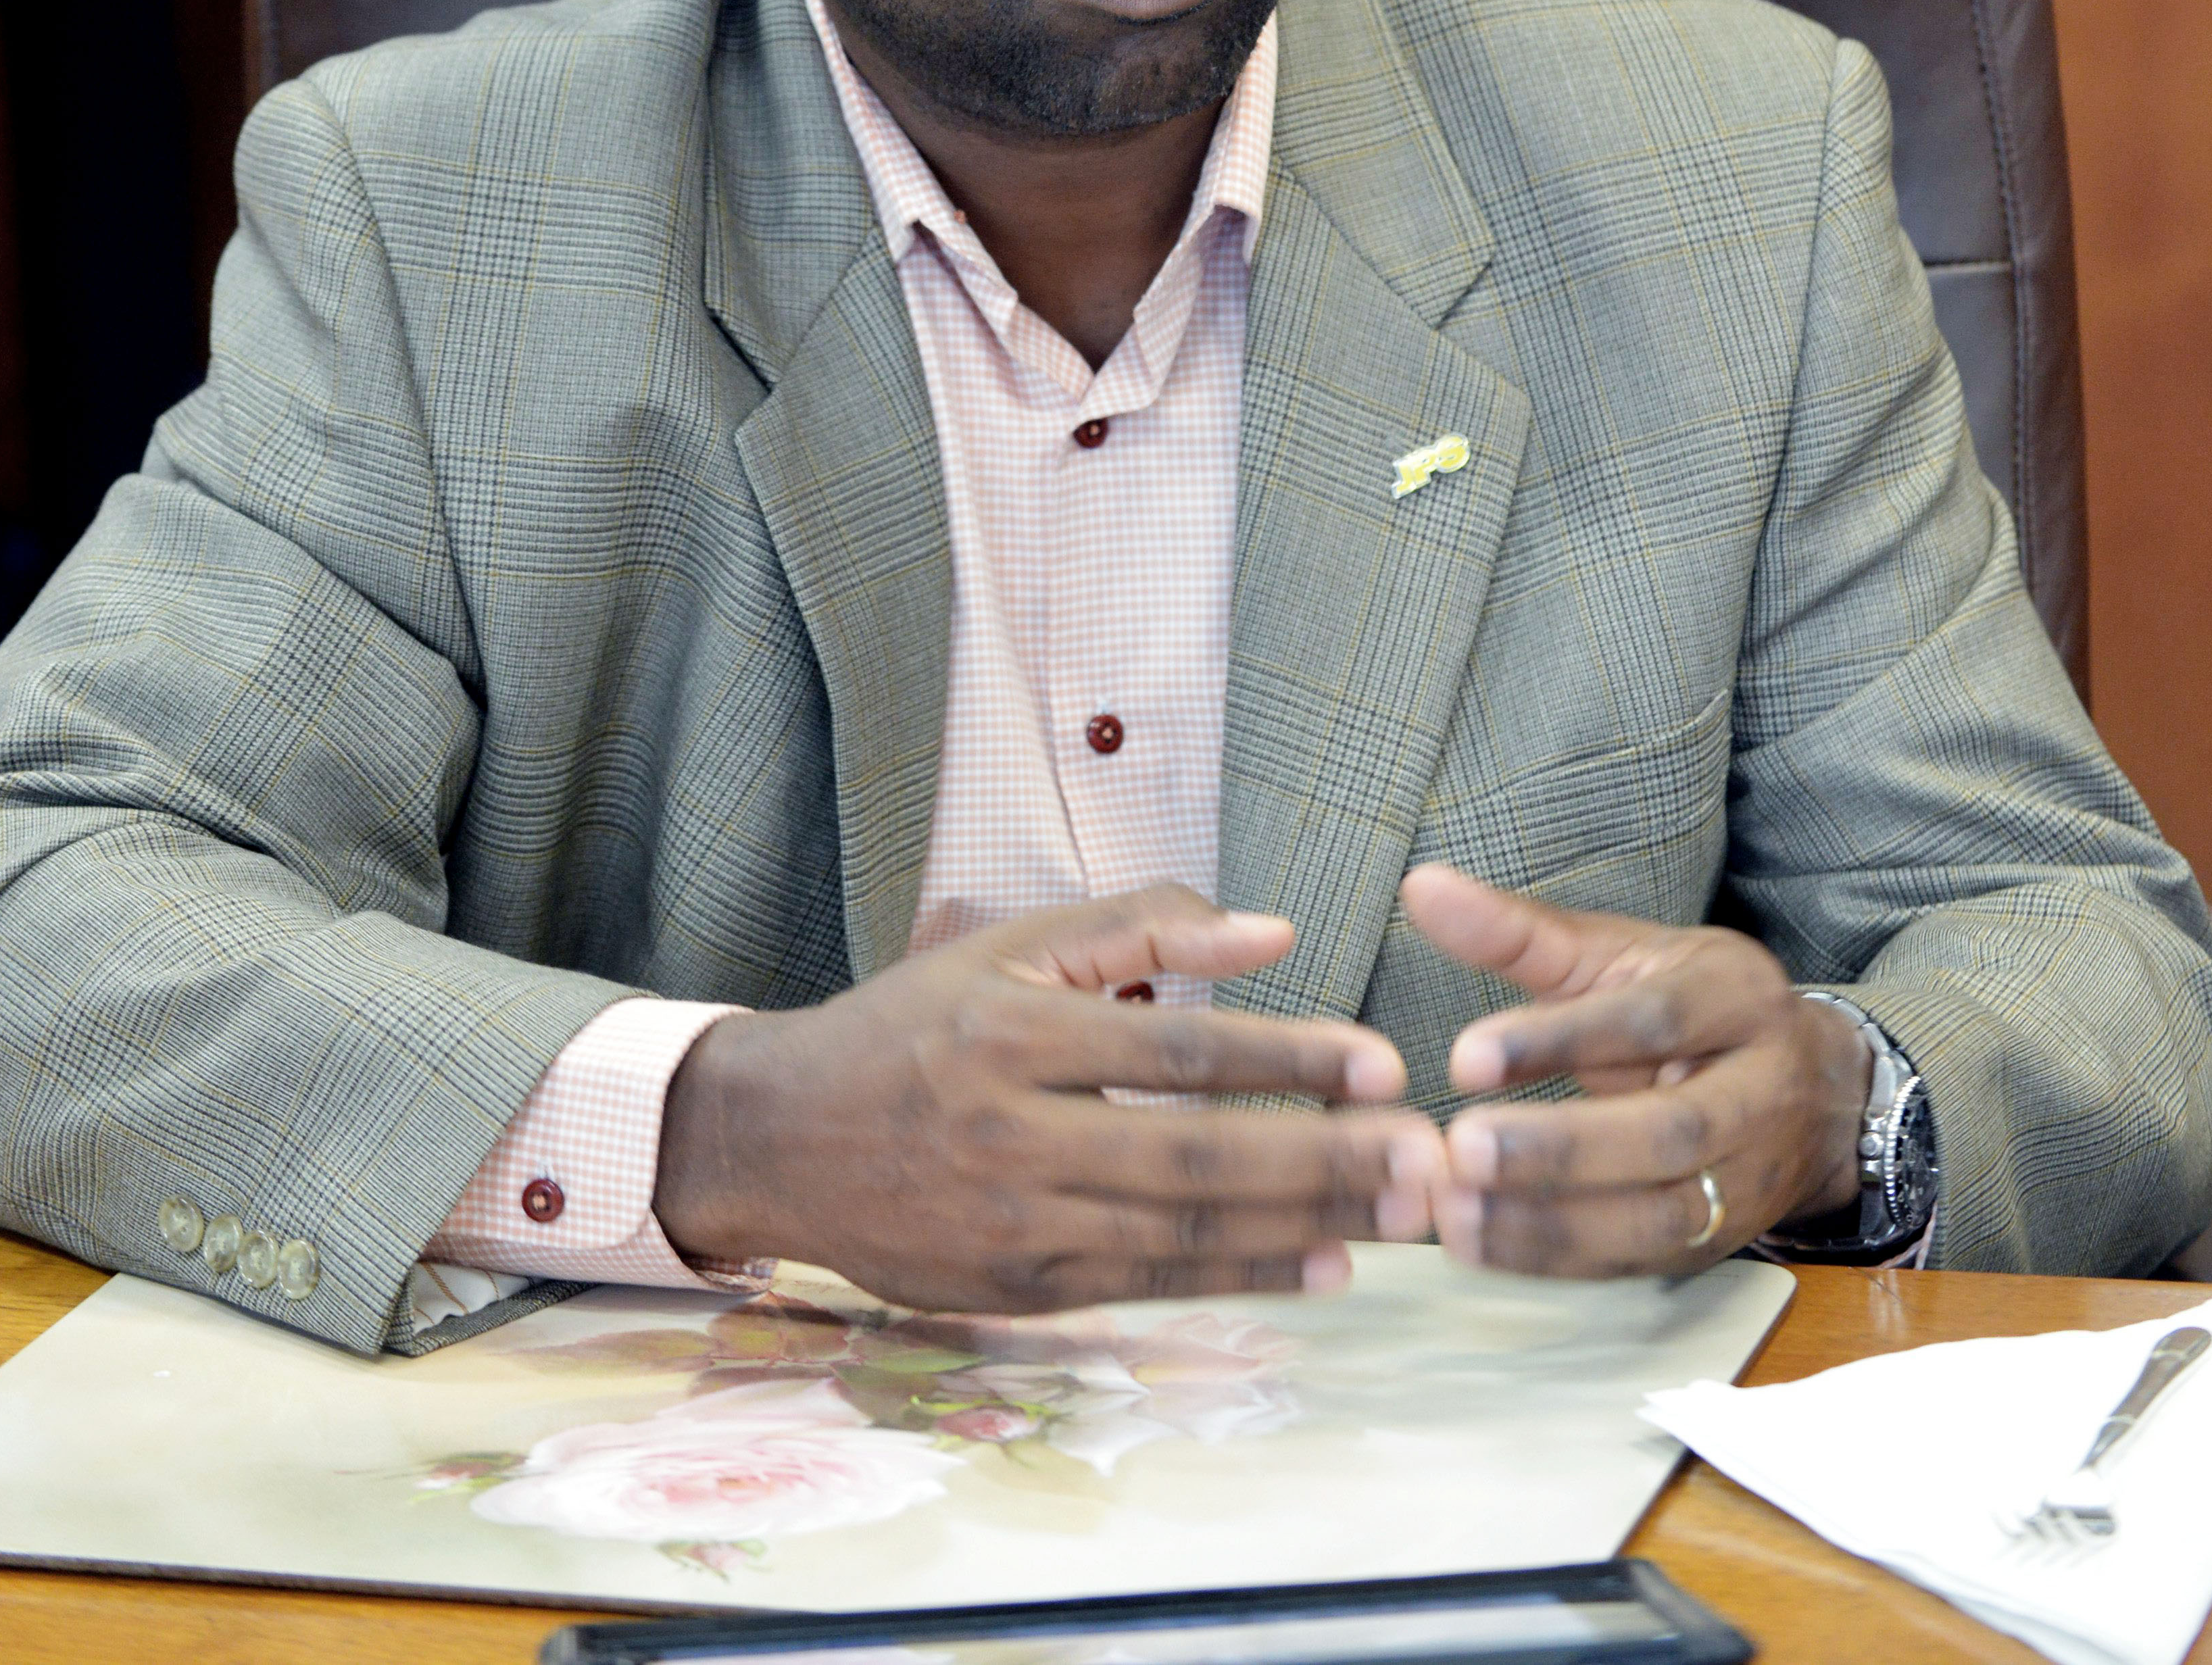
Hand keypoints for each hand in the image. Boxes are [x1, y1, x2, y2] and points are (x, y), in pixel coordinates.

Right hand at [654, 884, 1446, 1310]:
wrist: (782, 1134)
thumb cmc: (914, 1024)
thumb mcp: (1013, 943)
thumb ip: (1143, 925)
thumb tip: (1273, 931)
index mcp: (1016, 1026)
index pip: (1179, 1048)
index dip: (1289, 1060)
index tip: (1383, 1065)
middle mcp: (1012, 1128)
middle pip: (1196, 1153)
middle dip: (1325, 1162)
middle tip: (1429, 1159)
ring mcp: (1012, 1218)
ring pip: (1182, 1229)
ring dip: (1306, 1227)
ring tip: (1405, 1216)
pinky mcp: (1014, 1285)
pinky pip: (1146, 1285)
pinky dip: (1241, 1278)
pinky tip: (1322, 1269)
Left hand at [1400, 865, 1871, 1274]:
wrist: (1812, 1091)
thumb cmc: (1688, 1006)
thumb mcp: (1616, 953)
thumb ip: (1517, 929)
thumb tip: (1422, 886)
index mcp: (1737, 1000)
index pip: (1653, 1020)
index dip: (1561, 1042)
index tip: (1464, 1057)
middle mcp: (1760, 1092)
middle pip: (1671, 1131)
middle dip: (1561, 1149)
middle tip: (1459, 1149)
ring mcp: (1750, 1179)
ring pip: (1663, 1214)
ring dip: (1552, 1223)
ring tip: (1455, 1209)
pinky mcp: (1721, 1241)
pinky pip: (1643, 1262)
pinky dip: (1559, 1260)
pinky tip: (1483, 1244)